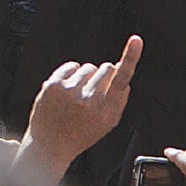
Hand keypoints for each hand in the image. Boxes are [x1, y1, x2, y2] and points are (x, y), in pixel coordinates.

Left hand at [16, 35, 142, 182]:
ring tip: (77, 95)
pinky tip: (67, 88)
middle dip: (103, 75)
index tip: (135, 40)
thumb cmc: (80, 133)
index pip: (122, 80)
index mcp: (107, 113)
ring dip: (86, 76)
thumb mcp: (106, 125)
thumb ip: (118, 101)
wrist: (50, 145)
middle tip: (92, 92)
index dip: (130, 58)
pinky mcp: (54, 85)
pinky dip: (72, 73)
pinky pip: (71, 66)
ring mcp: (70, 92)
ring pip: (89, 67)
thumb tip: (123, 76)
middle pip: (106, 68)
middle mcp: (90, 101)